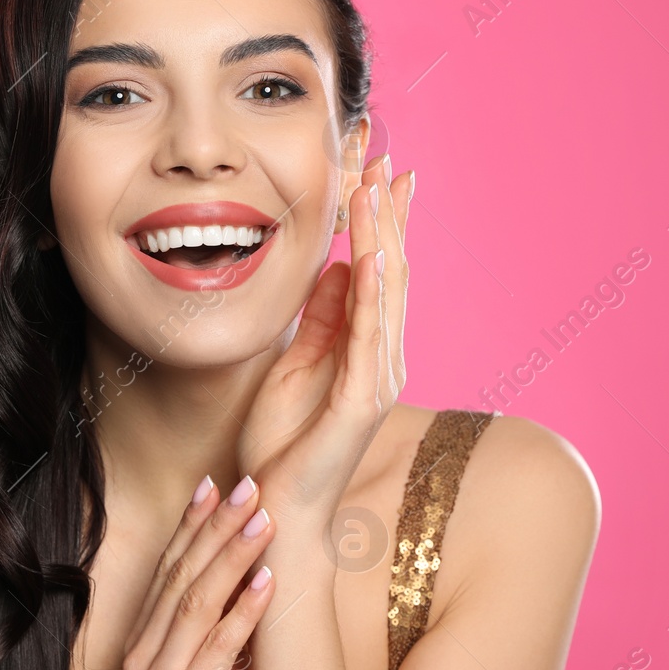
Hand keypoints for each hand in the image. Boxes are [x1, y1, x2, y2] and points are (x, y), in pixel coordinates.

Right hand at [121, 473, 276, 669]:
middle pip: (180, 576)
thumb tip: (252, 552)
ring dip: (232, 556)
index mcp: (143, 642)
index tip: (217, 483)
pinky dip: (244, 610)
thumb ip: (221, 616)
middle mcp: (140, 658)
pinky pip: (216, 646)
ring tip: (264, 519)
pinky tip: (270, 580)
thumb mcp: (222, 661)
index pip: (168, 569)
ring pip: (195, 603)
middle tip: (250, 485)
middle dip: (216, 527)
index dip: (192, 524)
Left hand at [237, 153, 414, 526]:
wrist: (277, 510)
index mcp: (363, 351)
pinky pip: (368, 331)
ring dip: (382, 235)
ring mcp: (377, 377)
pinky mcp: (362, 397)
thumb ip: (317, 321)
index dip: (382, 223)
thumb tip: (330, 267)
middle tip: (388, 159)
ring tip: (377, 185)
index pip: (377, 274)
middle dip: (389, 213)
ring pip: (384, 291)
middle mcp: (381, 358)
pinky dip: (370, 287)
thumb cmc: (281, 448)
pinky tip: (369, 250)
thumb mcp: (293, 366)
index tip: (381, 174)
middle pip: (391, 271)